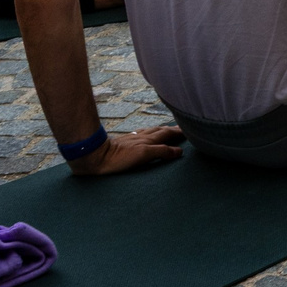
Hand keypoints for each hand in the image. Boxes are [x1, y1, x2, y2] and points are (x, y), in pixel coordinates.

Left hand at [66, 125, 185, 176]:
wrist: (95, 156)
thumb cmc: (118, 158)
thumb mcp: (143, 156)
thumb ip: (161, 152)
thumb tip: (179, 151)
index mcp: (149, 140)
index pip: (168, 134)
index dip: (179, 133)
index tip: (191, 130)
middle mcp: (142, 137)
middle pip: (161, 130)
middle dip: (173, 129)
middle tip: (184, 128)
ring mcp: (133, 138)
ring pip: (152, 131)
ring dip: (162, 130)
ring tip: (169, 129)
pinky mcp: (125, 142)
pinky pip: (142, 134)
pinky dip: (150, 133)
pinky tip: (146, 134)